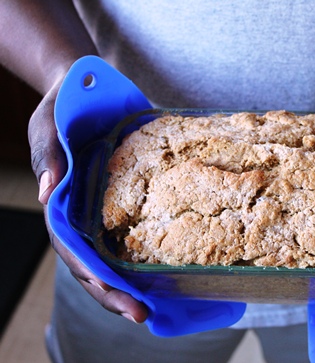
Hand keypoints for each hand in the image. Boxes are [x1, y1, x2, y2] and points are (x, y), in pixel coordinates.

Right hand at [30, 81, 147, 323]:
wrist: (86, 92)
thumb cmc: (63, 109)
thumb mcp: (49, 125)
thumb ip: (48, 155)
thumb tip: (46, 191)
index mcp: (60, 205)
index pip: (70, 249)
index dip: (88, 272)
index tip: (109, 290)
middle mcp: (80, 216)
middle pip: (92, 264)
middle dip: (113, 293)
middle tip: (141, 314)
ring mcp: (101, 214)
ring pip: (111, 259)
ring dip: (129, 285)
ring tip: (154, 308)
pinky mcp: (123, 205)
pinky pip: (132, 236)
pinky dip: (144, 259)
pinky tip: (164, 275)